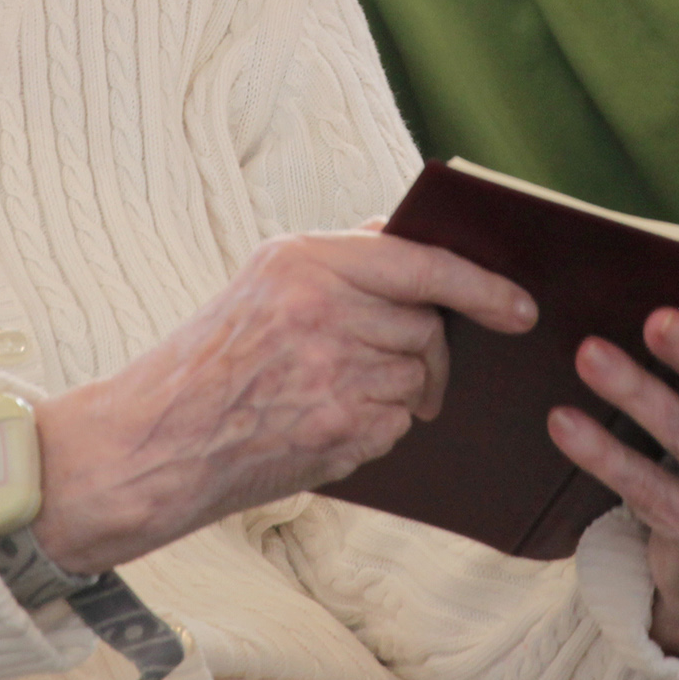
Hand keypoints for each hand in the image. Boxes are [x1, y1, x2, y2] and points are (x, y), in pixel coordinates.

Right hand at [33, 229, 536, 572]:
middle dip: (426, 351)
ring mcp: (333, 373)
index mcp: (305, 260)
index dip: (481, 287)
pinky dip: (376, 428)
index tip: (521, 308)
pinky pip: (396, 425)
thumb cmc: (212, 358)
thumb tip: (411, 240)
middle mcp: (323, 310)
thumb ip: (340, 259)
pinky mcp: (338, 431)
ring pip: (416, 378)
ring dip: (398, 391)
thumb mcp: (264, 280)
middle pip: (427, 327)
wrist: (157, 439)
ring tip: (339, 394)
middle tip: (401, 367)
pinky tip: (325, 425)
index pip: (422, 263)